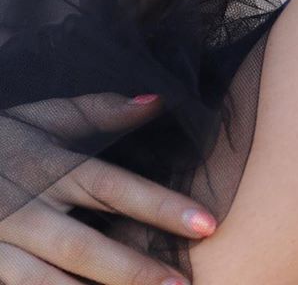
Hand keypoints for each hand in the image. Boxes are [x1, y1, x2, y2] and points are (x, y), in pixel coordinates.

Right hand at [0, 91, 215, 284]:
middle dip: (134, 272)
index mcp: (53, 168)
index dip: (161, 208)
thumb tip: (159, 100)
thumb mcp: (46, 116)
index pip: (116, 189)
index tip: (207, 224)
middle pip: (85, 247)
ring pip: (47, 283)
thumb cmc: (2, 139)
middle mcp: (28, 211)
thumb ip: (102, 110)